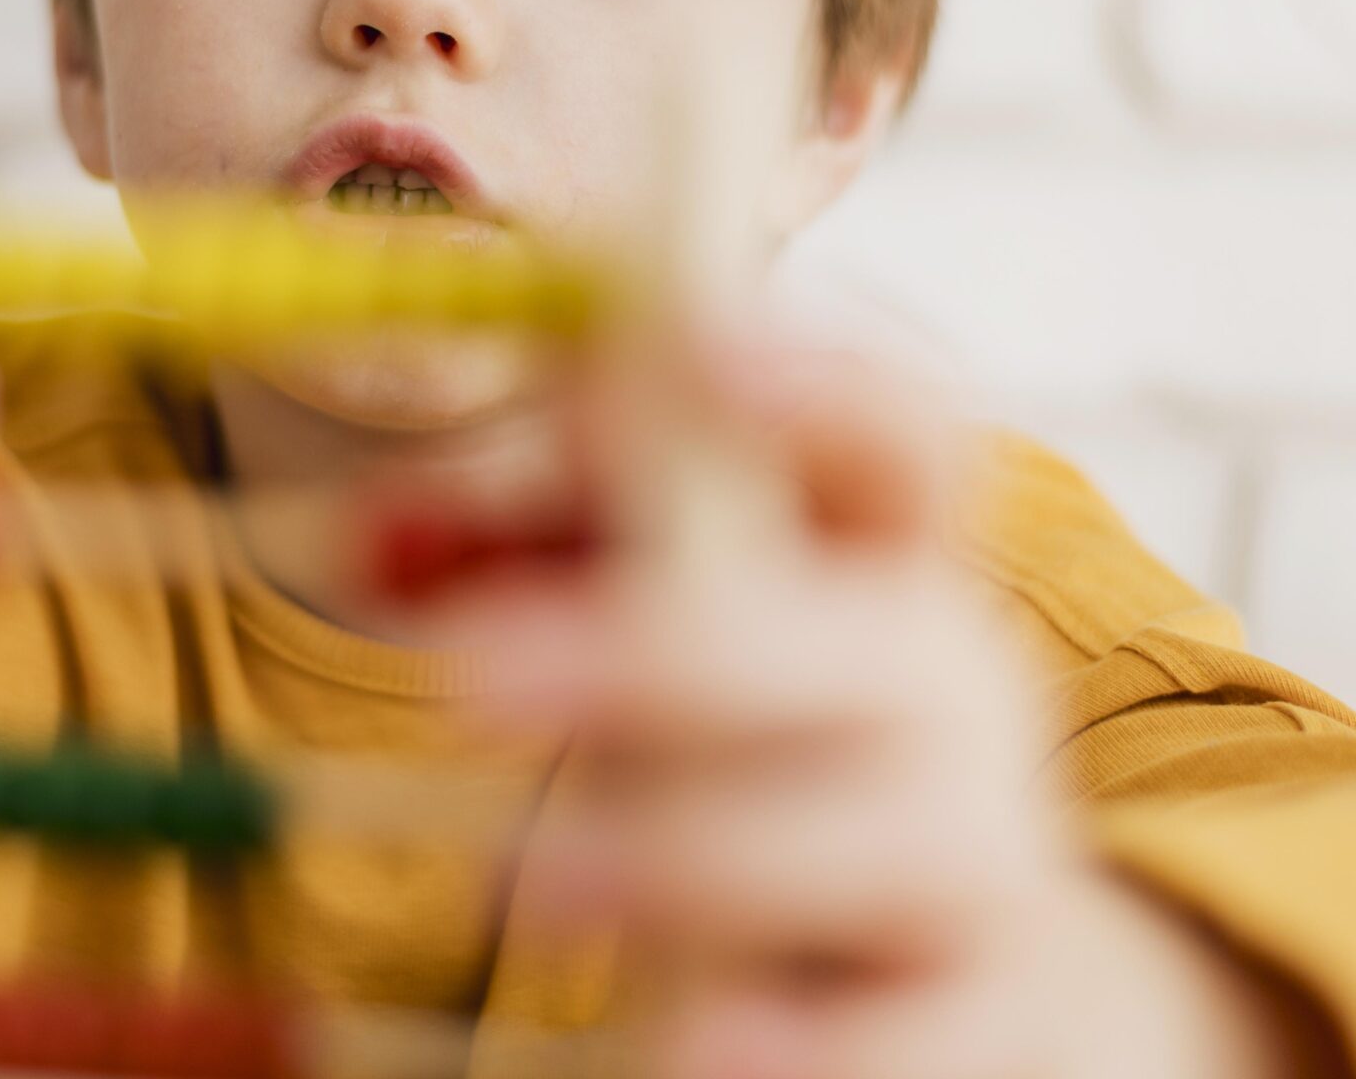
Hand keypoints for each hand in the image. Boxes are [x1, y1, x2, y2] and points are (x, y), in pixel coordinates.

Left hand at [451, 324, 1342, 1078]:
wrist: (941, 947)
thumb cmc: (748, 726)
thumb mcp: (640, 612)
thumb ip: (517, 549)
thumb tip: (372, 534)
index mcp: (885, 552)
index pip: (904, 435)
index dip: (818, 378)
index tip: (687, 346)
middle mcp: (957, 685)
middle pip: (861, 643)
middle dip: (659, 653)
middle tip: (460, 680)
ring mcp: (982, 855)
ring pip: (884, 842)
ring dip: (692, 854)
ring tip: (525, 886)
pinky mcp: (978, 1017)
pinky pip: (913, 1045)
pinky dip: (802, 1054)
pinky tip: (693, 1054)